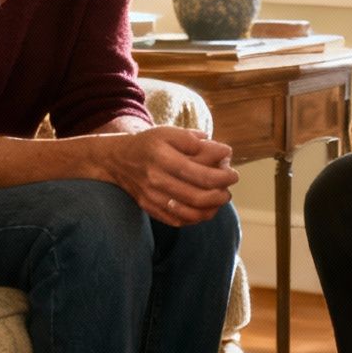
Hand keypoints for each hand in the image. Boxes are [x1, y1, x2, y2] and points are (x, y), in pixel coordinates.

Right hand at [96, 125, 237, 226]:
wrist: (118, 160)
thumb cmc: (149, 144)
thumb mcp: (168, 132)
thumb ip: (193, 140)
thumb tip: (221, 152)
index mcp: (161, 156)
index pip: (198, 173)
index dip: (221, 176)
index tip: (233, 174)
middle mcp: (155, 179)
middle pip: (196, 196)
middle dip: (220, 194)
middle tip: (229, 189)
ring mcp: (152, 197)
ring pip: (189, 212)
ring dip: (211, 208)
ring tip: (220, 199)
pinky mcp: (150, 208)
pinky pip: (178, 220)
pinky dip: (196, 217)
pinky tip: (205, 209)